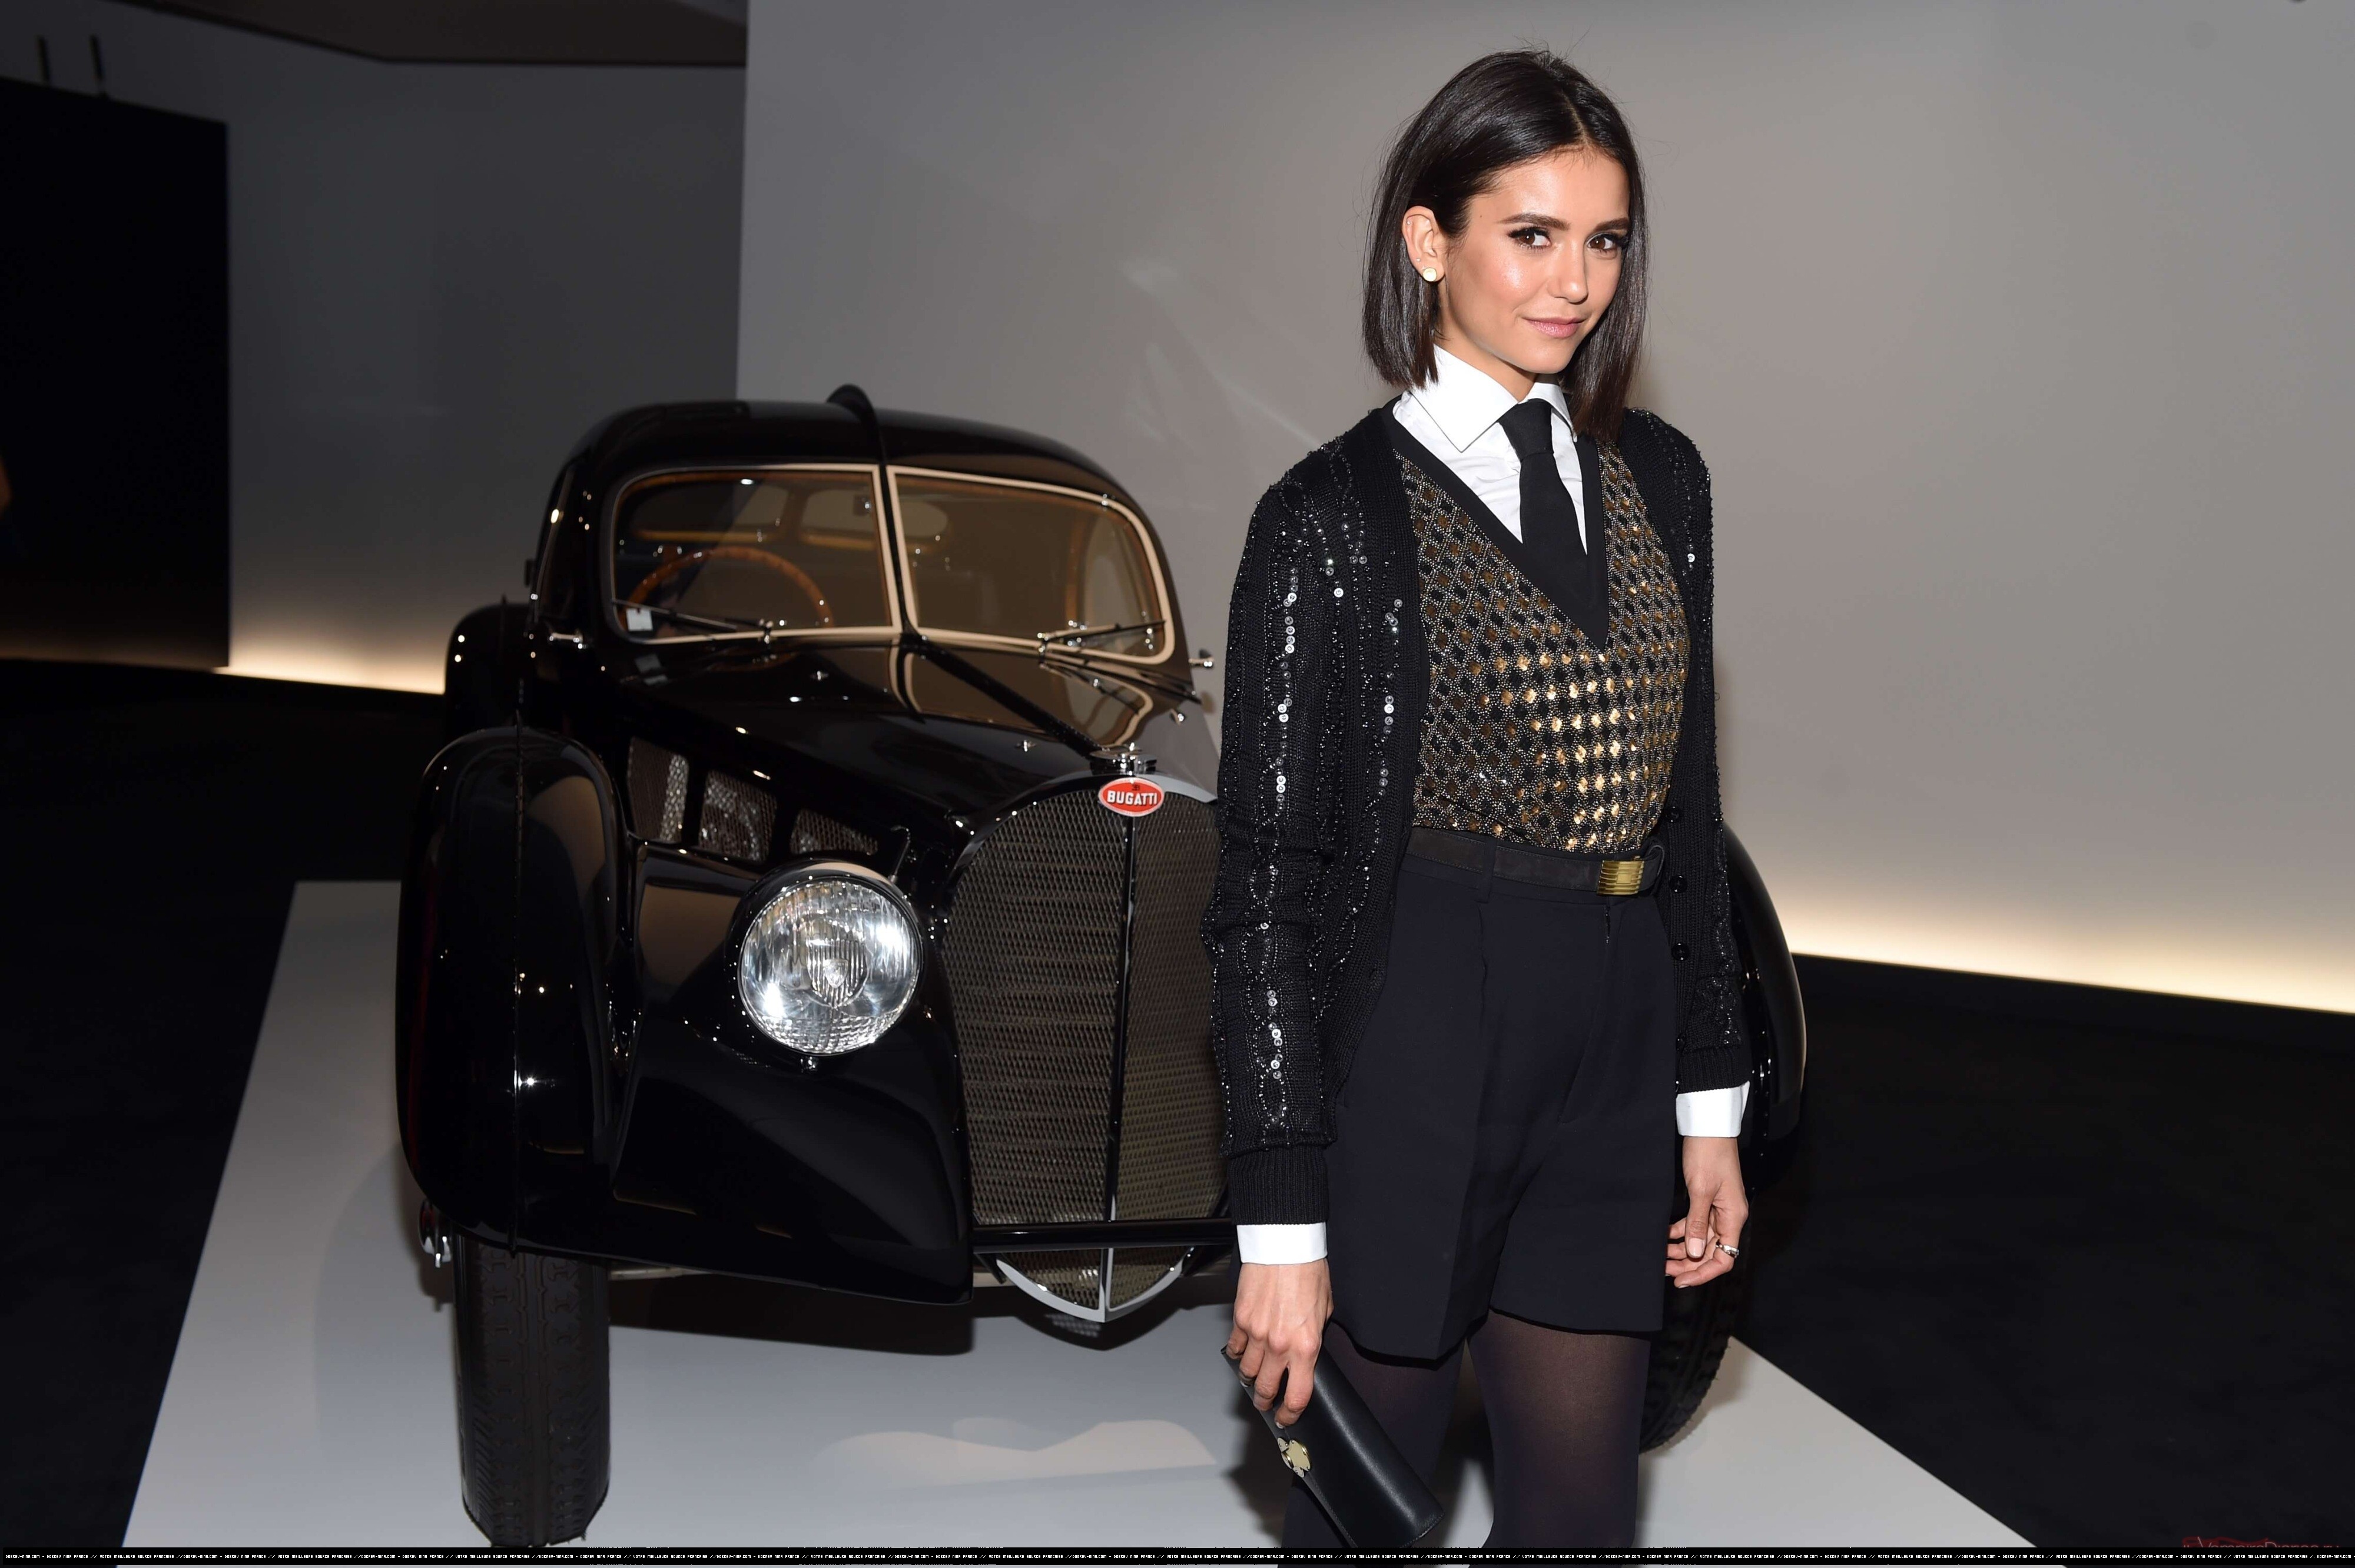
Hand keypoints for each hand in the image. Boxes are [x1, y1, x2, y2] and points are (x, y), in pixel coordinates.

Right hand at [1226, 1259, 1331, 1426]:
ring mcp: (1257, 1333)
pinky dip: (1238, 1353)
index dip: (1291, 1413)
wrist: (1285, 1246)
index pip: (1298, 1395)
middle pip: (1266, 1389)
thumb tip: (1306, 1352)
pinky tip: (1243, 1352)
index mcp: (1306, 1346)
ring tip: (1254, 1377)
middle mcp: (1280, 1345)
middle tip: (1266, 1403)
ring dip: (1251, 1378)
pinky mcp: (1240, 1319)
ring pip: (1248, 1371)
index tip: (1288, 1416)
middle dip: (1266, 1401)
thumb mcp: (1325, 1310)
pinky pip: (1236, 1346)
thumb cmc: (1308, 1271)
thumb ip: (1314, 1336)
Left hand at [1665, 1134, 1746, 1288]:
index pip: (1724, 1258)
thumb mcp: (1701, 1190)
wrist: (1707, 1128)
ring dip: (1681, 1251)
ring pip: (1699, 1240)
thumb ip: (1696, 1223)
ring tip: (1660, 1257)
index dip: (1704, 1272)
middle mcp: (1728, 1217)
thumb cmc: (1709, 1153)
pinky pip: (1693, 1225)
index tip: (1682, 1279)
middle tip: (1665, 1271)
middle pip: (1710, 1252)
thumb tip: (1693, 1252)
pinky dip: (1679, 1233)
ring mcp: (1717, 1210)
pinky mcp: (1705, 1201)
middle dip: (1688, 1264)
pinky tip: (1663, 1237)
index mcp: (1733, 1217)